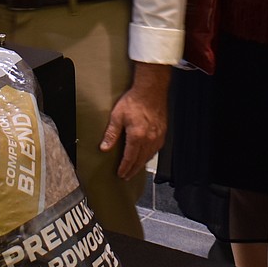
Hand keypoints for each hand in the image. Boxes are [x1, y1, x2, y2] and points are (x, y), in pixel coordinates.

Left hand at [99, 62, 170, 179]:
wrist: (151, 90)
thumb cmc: (135, 100)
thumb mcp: (117, 116)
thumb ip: (111, 134)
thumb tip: (104, 147)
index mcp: (137, 136)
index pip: (130, 158)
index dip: (124, 168)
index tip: (121, 174)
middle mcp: (149, 138)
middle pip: (140, 160)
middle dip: (132, 170)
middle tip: (127, 176)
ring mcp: (157, 136)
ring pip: (149, 156)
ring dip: (141, 164)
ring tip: (135, 169)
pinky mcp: (162, 132)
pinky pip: (156, 149)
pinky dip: (149, 155)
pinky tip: (146, 155)